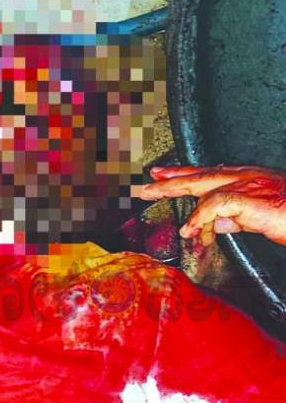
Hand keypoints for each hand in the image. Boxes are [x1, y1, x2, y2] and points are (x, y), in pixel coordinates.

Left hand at [138, 166, 285, 245]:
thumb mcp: (259, 220)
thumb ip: (237, 218)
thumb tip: (216, 223)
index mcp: (248, 179)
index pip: (209, 174)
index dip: (182, 174)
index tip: (159, 175)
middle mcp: (247, 176)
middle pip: (200, 175)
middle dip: (169, 180)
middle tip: (142, 186)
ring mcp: (251, 184)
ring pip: (203, 184)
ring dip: (175, 192)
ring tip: (153, 200)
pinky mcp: (253, 198)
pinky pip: (218, 203)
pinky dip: (200, 215)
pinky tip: (190, 228)